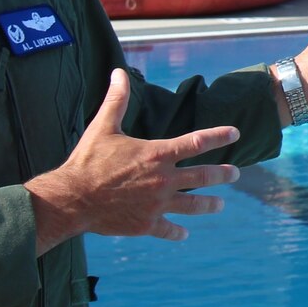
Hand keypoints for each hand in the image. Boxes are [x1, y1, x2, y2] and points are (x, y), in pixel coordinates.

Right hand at [27, 69, 239, 249]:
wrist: (72, 199)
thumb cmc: (87, 161)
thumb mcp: (103, 127)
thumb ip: (116, 100)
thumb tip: (118, 73)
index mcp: (157, 154)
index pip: (197, 142)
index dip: (218, 136)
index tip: (235, 133)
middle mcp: (164, 180)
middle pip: (203, 176)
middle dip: (223, 174)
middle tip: (235, 173)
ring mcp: (157, 204)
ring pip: (193, 205)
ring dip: (210, 204)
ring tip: (220, 204)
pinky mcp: (146, 225)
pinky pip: (168, 230)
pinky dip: (177, 232)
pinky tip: (184, 233)